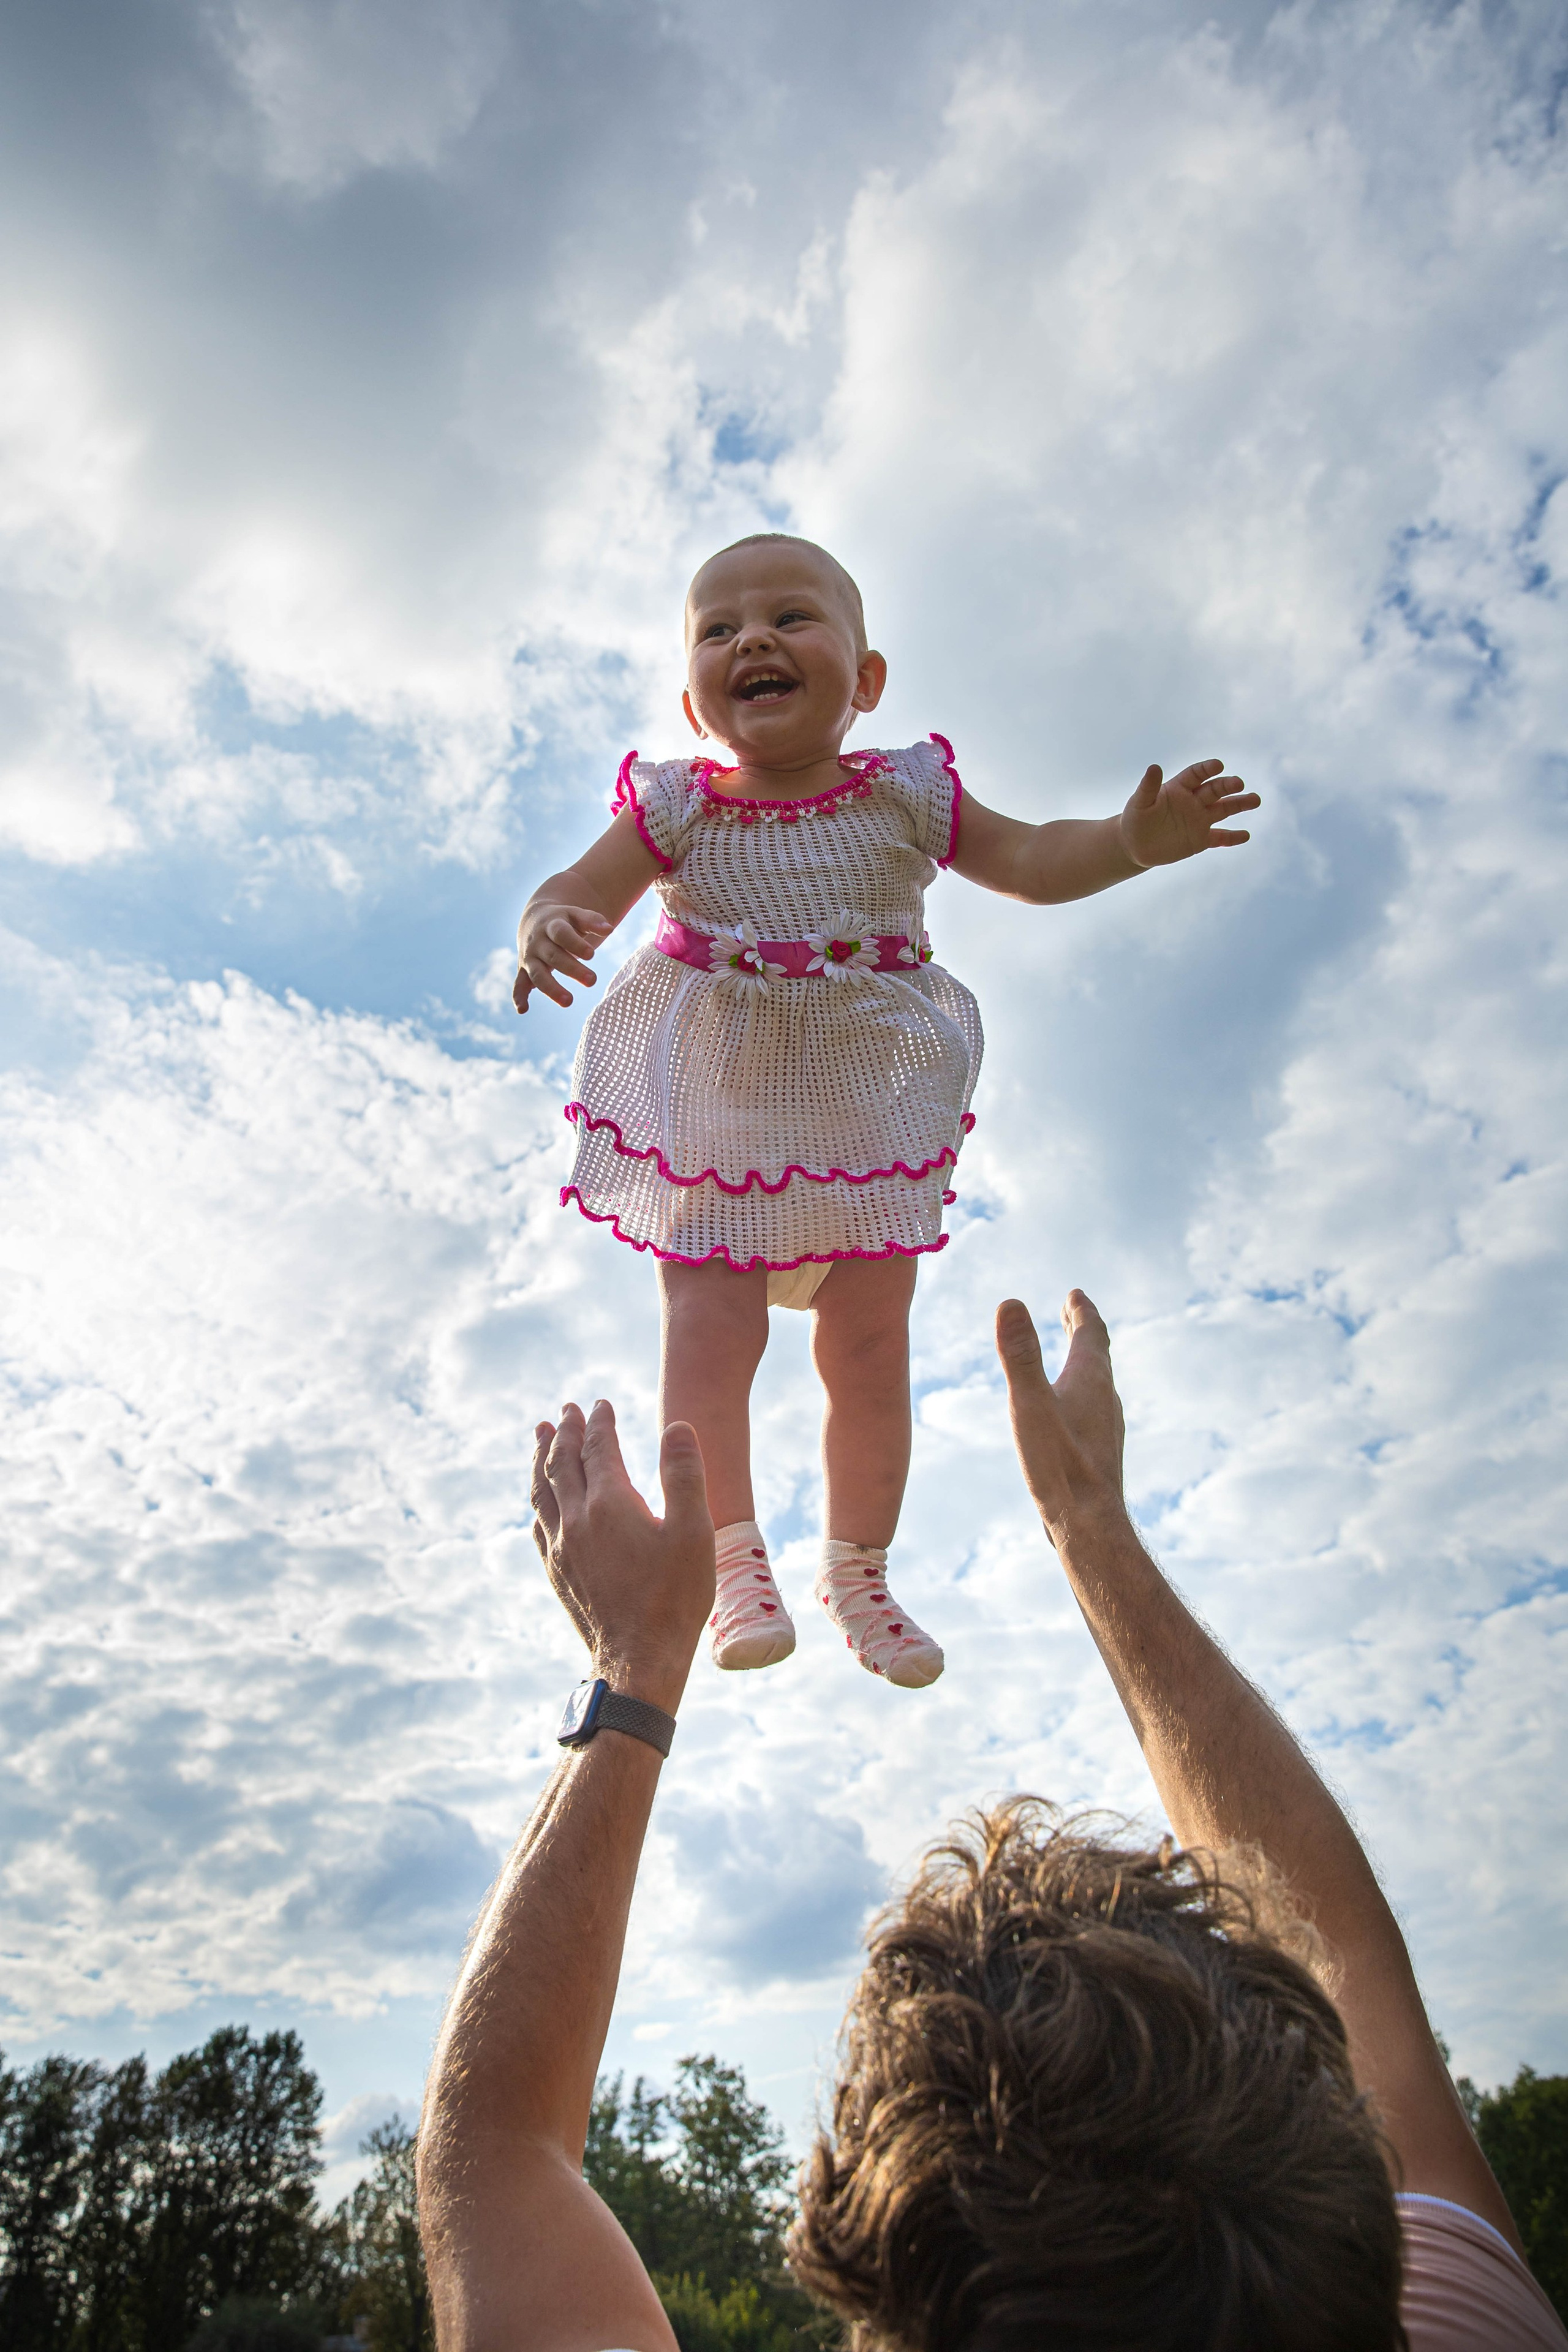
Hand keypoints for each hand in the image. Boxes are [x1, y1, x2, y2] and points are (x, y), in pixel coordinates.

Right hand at [514, 904, 612, 1013]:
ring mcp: (529, 958)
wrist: (534, 921)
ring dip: (551, 988)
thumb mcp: (576, 916)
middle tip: (592, 981)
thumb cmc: (564, 921)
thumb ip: (592, 921)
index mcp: (551, 925)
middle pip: (553, 956)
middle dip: (572, 969)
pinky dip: (519, 996)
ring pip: (538, 974)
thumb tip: (609, 929)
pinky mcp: (524, 971)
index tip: (591, 955)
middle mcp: (538, 942)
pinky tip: (522, 1010)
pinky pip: (519, 984)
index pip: (562, 934)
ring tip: (569, 1001)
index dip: (575, 944)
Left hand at [531, 1401, 714, 1713]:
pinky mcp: (555, 1572)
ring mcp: (560, 1548)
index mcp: (610, 1504)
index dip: (601, 1422)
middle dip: (566, 1432)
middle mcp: (576, 1520)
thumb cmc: (674, 1597)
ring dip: (541, 1458)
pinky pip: (538, 1522)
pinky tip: (541, 1498)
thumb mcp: (693, 1532)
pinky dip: (539, 1497)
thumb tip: (677, 1426)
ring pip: (541, 1490)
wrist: (639, 1659)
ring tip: (541, 1437)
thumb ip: (684, 1475)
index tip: (601, 1403)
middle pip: (562, 1462)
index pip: (599, 1447)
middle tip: (566, 1410)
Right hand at [995, 1291, 1126, 1547]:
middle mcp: (1104, 1398)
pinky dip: (1080, 1393)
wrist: (1089, 1525)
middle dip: (1082, 1330)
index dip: (1081, 1309)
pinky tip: (1068, 1414)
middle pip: (1096, 1354)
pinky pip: (1091, 1409)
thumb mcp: (1029, 1403)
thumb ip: (1019, 1355)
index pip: (1091, 1331)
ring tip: (1070, 1356)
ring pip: (1096, 1383)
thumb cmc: (1059, 1465)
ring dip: (1082, 1362)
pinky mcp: (1098, 1452)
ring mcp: (1104, 1426)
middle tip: (1072, 1311)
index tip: (1074, 1293)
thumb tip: (1010, 1302)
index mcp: (1091, 1378)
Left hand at [1120, 758, 1259, 868]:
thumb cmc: (1135, 819)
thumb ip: (1149, 786)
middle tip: (1239, 783)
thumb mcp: (1140, 802)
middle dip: (1227, 786)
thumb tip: (1154, 766)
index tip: (1218, 765)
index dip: (1207, 769)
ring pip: (1224, 809)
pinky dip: (1232, 838)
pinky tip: (1246, 835)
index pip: (1197, 775)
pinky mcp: (1201, 839)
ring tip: (1255, 800)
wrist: (1135, 845)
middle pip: (1215, 790)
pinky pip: (1220, 838)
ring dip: (1239, 804)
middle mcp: (1194, 801)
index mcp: (1179, 788)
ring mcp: (1200, 819)